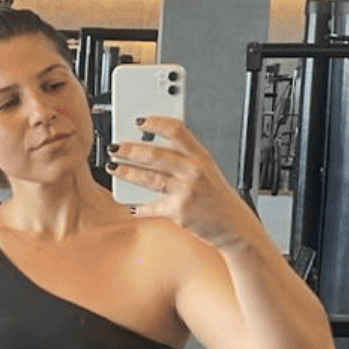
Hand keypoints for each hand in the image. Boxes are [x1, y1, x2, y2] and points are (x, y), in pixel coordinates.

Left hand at [106, 116, 260, 249]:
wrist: (234, 226)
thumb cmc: (217, 198)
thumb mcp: (207, 171)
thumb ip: (185, 158)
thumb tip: (150, 149)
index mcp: (201, 156)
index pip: (176, 130)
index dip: (155, 123)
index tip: (138, 121)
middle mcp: (194, 170)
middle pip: (155, 155)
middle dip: (130, 150)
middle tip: (114, 147)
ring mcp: (186, 191)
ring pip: (149, 178)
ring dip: (127, 173)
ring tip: (113, 168)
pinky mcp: (179, 211)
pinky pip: (153, 206)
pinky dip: (140, 207)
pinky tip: (131, 205)